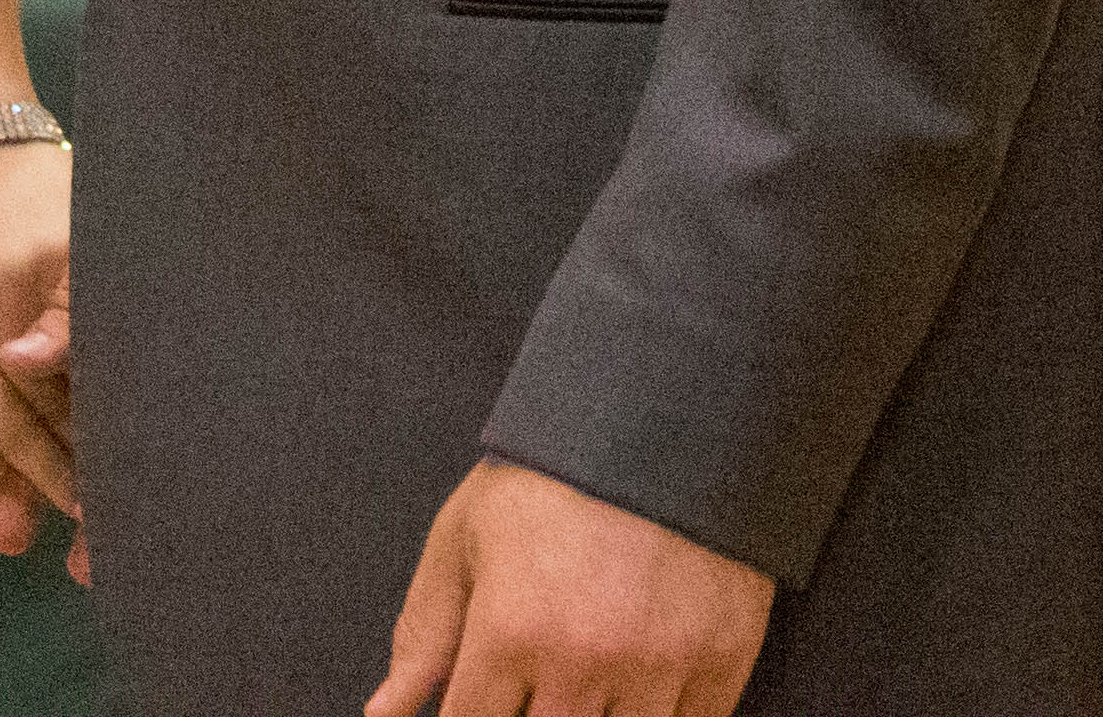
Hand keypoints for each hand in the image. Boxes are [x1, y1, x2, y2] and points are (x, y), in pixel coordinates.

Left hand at [368, 458, 772, 716]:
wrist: (667, 416)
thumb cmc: (550, 477)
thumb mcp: (466, 536)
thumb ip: (424, 635)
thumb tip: (383, 715)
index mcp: (509, 629)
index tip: (488, 697)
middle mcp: (582, 659)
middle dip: (534, 712)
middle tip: (543, 670)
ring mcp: (657, 667)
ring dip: (595, 715)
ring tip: (586, 671)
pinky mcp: (720, 662)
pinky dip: (661, 716)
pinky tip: (640, 685)